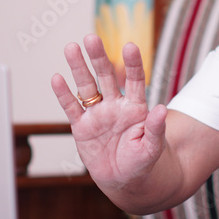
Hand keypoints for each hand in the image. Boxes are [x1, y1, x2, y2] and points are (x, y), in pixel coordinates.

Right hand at [51, 34, 168, 191]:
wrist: (125, 181)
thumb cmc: (142, 161)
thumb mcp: (152, 148)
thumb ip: (155, 129)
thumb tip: (161, 109)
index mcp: (135, 107)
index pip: (135, 80)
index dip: (132, 63)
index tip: (129, 46)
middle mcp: (115, 105)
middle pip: (106, 76)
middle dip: (99, 57)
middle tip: (91, 38)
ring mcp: (97, 114)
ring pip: (86, 86)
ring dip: (78, 68)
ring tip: (71, 47)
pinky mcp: (81, 127)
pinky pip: (71, 108)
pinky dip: (64, 94)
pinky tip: (57, 78)